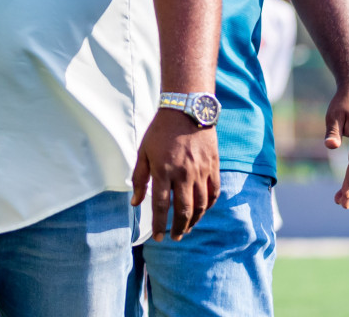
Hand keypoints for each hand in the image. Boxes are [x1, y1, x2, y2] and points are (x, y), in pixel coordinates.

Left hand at [131, 109, 219, 241]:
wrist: (187, 110)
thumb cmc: (160, 131)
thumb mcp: (143, 151)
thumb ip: (139, 178)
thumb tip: (135, 203)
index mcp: (163, 169)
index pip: (161, 205)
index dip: (159, 224)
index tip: (157, 237)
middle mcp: (183, 173)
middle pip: (183, 210)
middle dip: (178, 228)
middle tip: (174, 238)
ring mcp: (201, 171)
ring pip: (201, 205)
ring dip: (194, 221)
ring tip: (186, 229)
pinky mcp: (213, 167)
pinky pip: (214, 192)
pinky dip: (209, 206)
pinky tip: (202, 212)